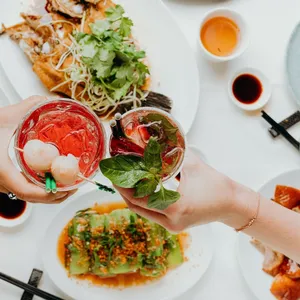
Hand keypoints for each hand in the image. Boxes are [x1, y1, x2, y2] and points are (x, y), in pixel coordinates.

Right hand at [0, 96, 76, 202]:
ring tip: (65, 184)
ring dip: (47, 193)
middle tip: (72, 187)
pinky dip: (37, 188)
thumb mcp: (4, 117)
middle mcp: (0, 182)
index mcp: (1, 170)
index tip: (66, 190)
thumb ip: (29, 106)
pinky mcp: (1, 180)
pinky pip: (21, 189)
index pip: (27, 192)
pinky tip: (47, 178)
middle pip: (31, 198)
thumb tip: (50, 101)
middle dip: (54, 196)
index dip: (49, 195)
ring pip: (26, 195)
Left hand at [115, 148, 236, 231]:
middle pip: (137, 207)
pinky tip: (140, 189)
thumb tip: (153, 143)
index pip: (138, 198)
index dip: (122, 186)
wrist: (232, 204)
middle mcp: (171, 221)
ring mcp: (172, 226)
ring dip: (133, 196)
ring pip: (143, 212)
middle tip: (115, 176)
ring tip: (125, 181)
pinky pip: (152, 214)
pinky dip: (144, 202)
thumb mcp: (191, 164)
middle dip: (123, 191)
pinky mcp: (174, 226)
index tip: (113, 173)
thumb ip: (170, 154)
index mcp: (176, 207)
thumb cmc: (216, 184)